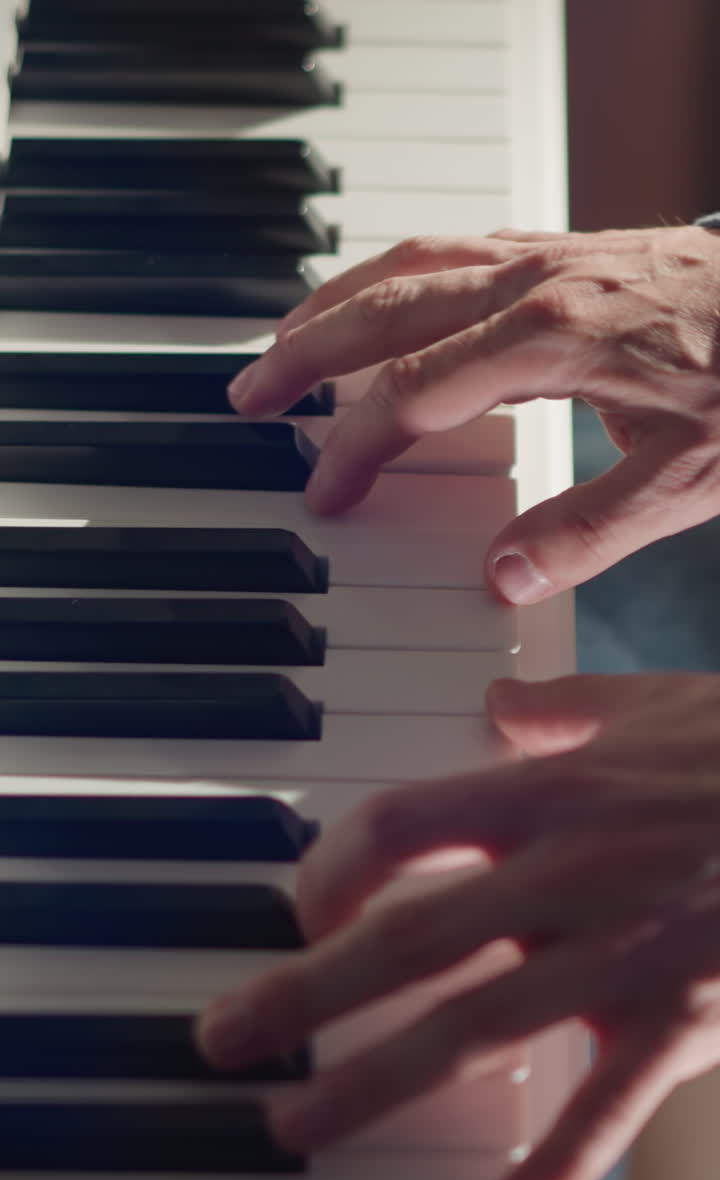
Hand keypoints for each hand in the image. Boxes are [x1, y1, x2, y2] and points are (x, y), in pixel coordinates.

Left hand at [197, 671, 719, 1179]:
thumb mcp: (655, 702)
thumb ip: (565, 705)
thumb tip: (501, 703)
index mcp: (553, 790)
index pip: (401, 824)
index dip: (330, 866)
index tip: (300, 903)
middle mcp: (570, 872)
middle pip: (409, 939)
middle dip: (306, 992)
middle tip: (225, 1038)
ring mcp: (624, 954)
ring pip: (477, 1028)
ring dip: (379, 1082)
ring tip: (301, 1121)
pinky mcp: (684, 1017)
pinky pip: (610, 1105)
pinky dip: (554, 1166)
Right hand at [227, 226, 719, 602]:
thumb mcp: (688, 479)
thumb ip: (590, 532)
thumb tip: (503, 577)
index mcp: (549, 340)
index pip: (411, 395)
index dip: (355, 448)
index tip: (323, 493)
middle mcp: (531, 285)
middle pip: (382, 310)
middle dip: (304, 355)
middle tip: (248, 395)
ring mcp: (542, 257)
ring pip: (406, 264)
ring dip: (334, 303)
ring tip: (285, 343)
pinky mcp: (558, 249)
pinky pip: (446, 250)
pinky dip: (388, 276)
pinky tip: (376, 302)